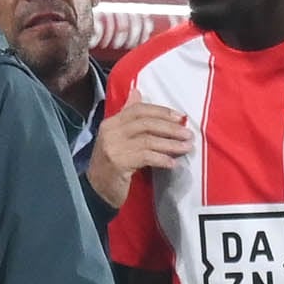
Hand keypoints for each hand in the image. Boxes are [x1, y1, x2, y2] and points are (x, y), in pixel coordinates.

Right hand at [88, 94, 193, 208]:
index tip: (180, 117)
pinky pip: (146, 157)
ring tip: (186, 148)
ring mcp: (113, 148)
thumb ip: (128, 117)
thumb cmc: (111, 165)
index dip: (161, 112)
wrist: (96, 192)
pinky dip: (161, 159)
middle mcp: (111, 132)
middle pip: (146, 123)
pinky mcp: (118, 164)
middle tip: (188, 134)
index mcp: (111, 123)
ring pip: (148, 141)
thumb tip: (137, 92)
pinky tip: (173, 163)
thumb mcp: (118, 138)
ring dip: (171, 144)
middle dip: (170, 128)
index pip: (138, 110)